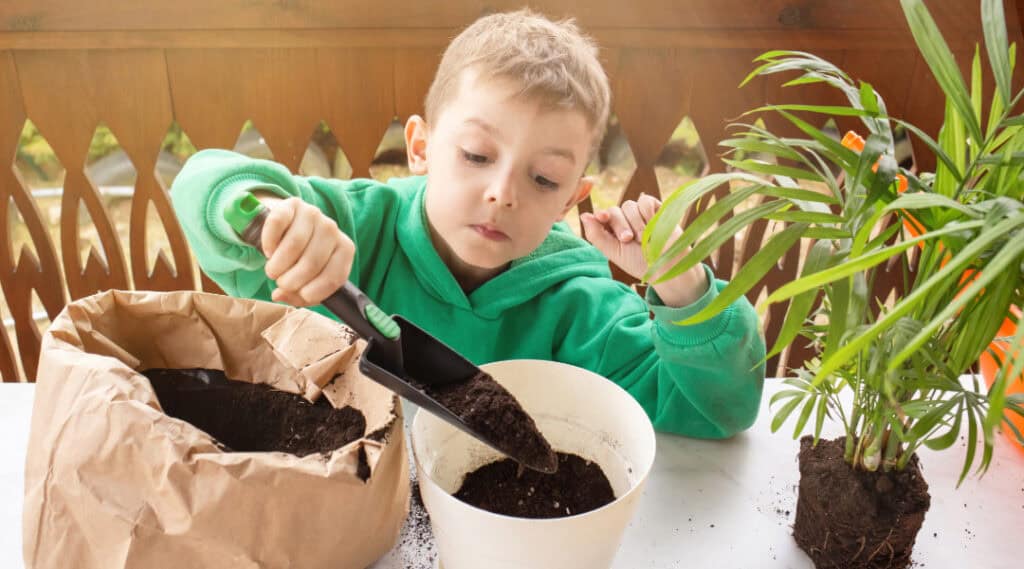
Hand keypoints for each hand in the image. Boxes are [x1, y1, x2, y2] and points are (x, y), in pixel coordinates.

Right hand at [257, 196, 354, 306]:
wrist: (289, 225)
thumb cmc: (302, 257)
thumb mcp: (309, 278)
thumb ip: (299, 294)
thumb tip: (279, 295)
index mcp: (344, 249)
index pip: (334, 278)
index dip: (313, 293)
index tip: (300, 294)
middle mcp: (332, 230)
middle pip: (312, 263)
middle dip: (291, 281)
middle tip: (281, 282)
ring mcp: (313, 214)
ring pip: (294, 245)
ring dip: (278, 265)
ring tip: (273, 271)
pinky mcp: (292, 205)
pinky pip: (277, 224)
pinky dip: (269, 242)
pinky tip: (268, 252)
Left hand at [581, 193, 706, 306]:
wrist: (666, 266)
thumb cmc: (639, 263)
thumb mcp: (614, 252)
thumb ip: (597, 236)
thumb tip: (583, 215)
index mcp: (613, 230)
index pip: (603, 216)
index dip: (601, 215)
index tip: (602, 218)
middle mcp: (626, 220)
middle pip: (615, 210)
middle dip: (620, 225)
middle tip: (629, 240)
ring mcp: (641, 213)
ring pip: (629, 205)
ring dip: (635, 223)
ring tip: (644, 239)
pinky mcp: (656, 209)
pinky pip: (645, 201)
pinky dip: (646, 212)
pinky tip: (653, 224)